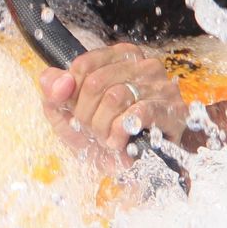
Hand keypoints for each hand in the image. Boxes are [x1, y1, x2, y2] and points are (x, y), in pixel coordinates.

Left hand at [37, 44, 192, 174]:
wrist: (134, 169)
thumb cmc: (104, 134)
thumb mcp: (69, 113)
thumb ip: (54, 92)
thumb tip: (58, 82)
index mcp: (120, 58)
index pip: (83, 66)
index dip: (72, 95)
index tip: (76, 111)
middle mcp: (143, 65)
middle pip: (96, 82)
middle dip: (86, 114)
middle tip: (91, 131)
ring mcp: (161, 86)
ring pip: (115, 97)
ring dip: (102, 127)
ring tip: (105, 138)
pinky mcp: (172, 111)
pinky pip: (138, 114)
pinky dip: (120, 132)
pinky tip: (118, 142)